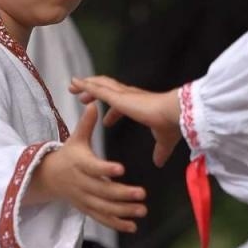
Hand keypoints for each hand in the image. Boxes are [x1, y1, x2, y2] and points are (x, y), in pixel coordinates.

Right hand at [46, 104, 146, 233]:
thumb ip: (86, 124)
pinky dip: (116, 224)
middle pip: (102, 191)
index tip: (121, 169)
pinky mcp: (86, 208)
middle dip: (122, 194)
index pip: (93, 167)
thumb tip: (93, 104)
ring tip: (142, 210)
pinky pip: (101, 218)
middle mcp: (80, 183)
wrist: (48, 177)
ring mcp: (83, 198)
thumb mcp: (75, 139)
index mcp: (79, 164)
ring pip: (103, 207)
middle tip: (142, 193)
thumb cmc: (67, 154)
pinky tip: (132, 226)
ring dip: (123, 211)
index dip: (106, 169)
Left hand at [69, 77, 183, 167]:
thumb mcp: (164, 141)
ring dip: (86, 85)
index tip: (106, 121)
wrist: (174, 114)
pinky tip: (75, 83)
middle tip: (82, 97)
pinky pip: (97, 89)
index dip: (113, 113)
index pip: (122, 106)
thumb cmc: (172, 124)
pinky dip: (85, 85)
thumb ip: (160, 151)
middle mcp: (130, 96)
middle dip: (95, 92)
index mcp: (139, 104)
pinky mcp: (118, 96)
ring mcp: (123, 94)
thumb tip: (159, 163)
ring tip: (73, 85)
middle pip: (108, 91)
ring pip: (100, 85)